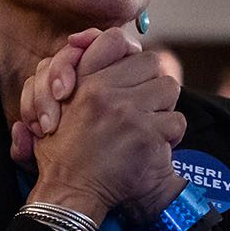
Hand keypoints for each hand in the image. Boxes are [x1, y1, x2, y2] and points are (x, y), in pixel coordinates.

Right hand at [26, 35, 185, 221]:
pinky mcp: (147, 137)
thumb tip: (85, 39)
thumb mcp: (53, 105)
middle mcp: (108, 93)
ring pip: (169, 89)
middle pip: (152, 63)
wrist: (69, 191)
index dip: (131, 59)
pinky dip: (171, 135)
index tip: (133, 76)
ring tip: (151, 123)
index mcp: (86, 82)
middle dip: (151, 80)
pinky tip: (156, 145)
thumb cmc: (61, 152)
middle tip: (146, 102)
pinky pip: (176, 122)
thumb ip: (70, 73)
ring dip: (164, 106)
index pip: (121, 44)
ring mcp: (129, 114)